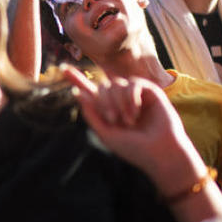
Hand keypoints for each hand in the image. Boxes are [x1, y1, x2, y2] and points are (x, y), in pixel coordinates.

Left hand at [62, 66, 192, 175]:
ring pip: (115, 84)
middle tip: (113, 120)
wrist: (161, 153)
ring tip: (128, 121)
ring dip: (118, 103)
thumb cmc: (134, 149)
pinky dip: (130, 98)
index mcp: (108, 110)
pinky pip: (132, 83)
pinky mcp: (149, 91)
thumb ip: (91, 113)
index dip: (76, 79)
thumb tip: (77, 92)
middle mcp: (120, 100)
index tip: (61, 68)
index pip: (89, 91)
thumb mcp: (106, 134)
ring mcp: (134, 95)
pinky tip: (136, 113)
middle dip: (103, 102)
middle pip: (101, 86)